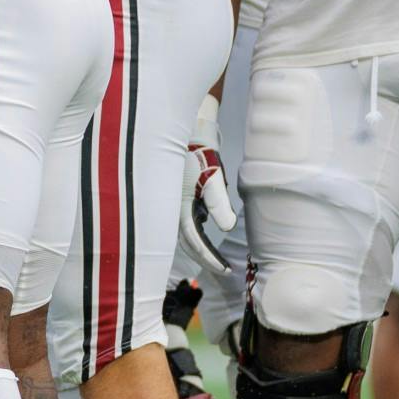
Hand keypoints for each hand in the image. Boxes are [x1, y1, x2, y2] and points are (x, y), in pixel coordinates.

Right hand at [177, 93, 233, 274]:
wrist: (185, 128)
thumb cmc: (199, 152)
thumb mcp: (212, 178)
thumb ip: (219, 204)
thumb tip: (228, 228)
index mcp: (177, 208)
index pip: (195, 243)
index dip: (210, 259)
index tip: (226, 269)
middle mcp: (170, 209)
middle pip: (188, 243)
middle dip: (205, 257)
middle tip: (224, 268)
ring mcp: (171, 203)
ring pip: (185, 232)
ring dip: (200, 245)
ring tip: (217, 254)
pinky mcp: (176, 195)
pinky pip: (184, 219)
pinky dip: (196, 228)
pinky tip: (208, 226)